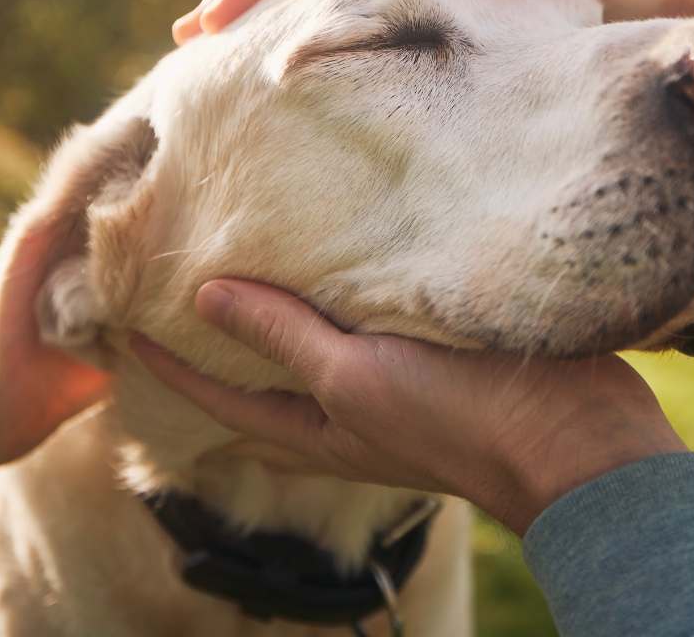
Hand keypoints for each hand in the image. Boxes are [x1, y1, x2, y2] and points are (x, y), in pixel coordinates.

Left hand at [130, 279, 687, 535]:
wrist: (571, 436)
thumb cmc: (457, 416)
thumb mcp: (356, 377)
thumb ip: (284, 338)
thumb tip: (205, 295)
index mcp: (316, 428)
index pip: (218, 396)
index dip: (167, 363)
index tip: (122, 320)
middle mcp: (343, 411)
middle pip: (260, 379)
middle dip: (216, 344)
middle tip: (175, 290)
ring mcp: (389, 387)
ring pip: (312, 349)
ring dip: (277, 315)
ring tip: (245, 264)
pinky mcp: (431, 356)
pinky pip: (365, 325)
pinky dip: (338, 297)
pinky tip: (339, 257)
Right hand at [173, 0, 693, 42]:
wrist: (674, 16)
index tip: (210, 27)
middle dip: (251, 5)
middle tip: (190, 47)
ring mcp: (439, 0)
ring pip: (339, 10)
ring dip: (281, 33)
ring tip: (225, 70)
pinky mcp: (458, 42)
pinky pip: (379, 43)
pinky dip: (332, 58)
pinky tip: (304, 91)